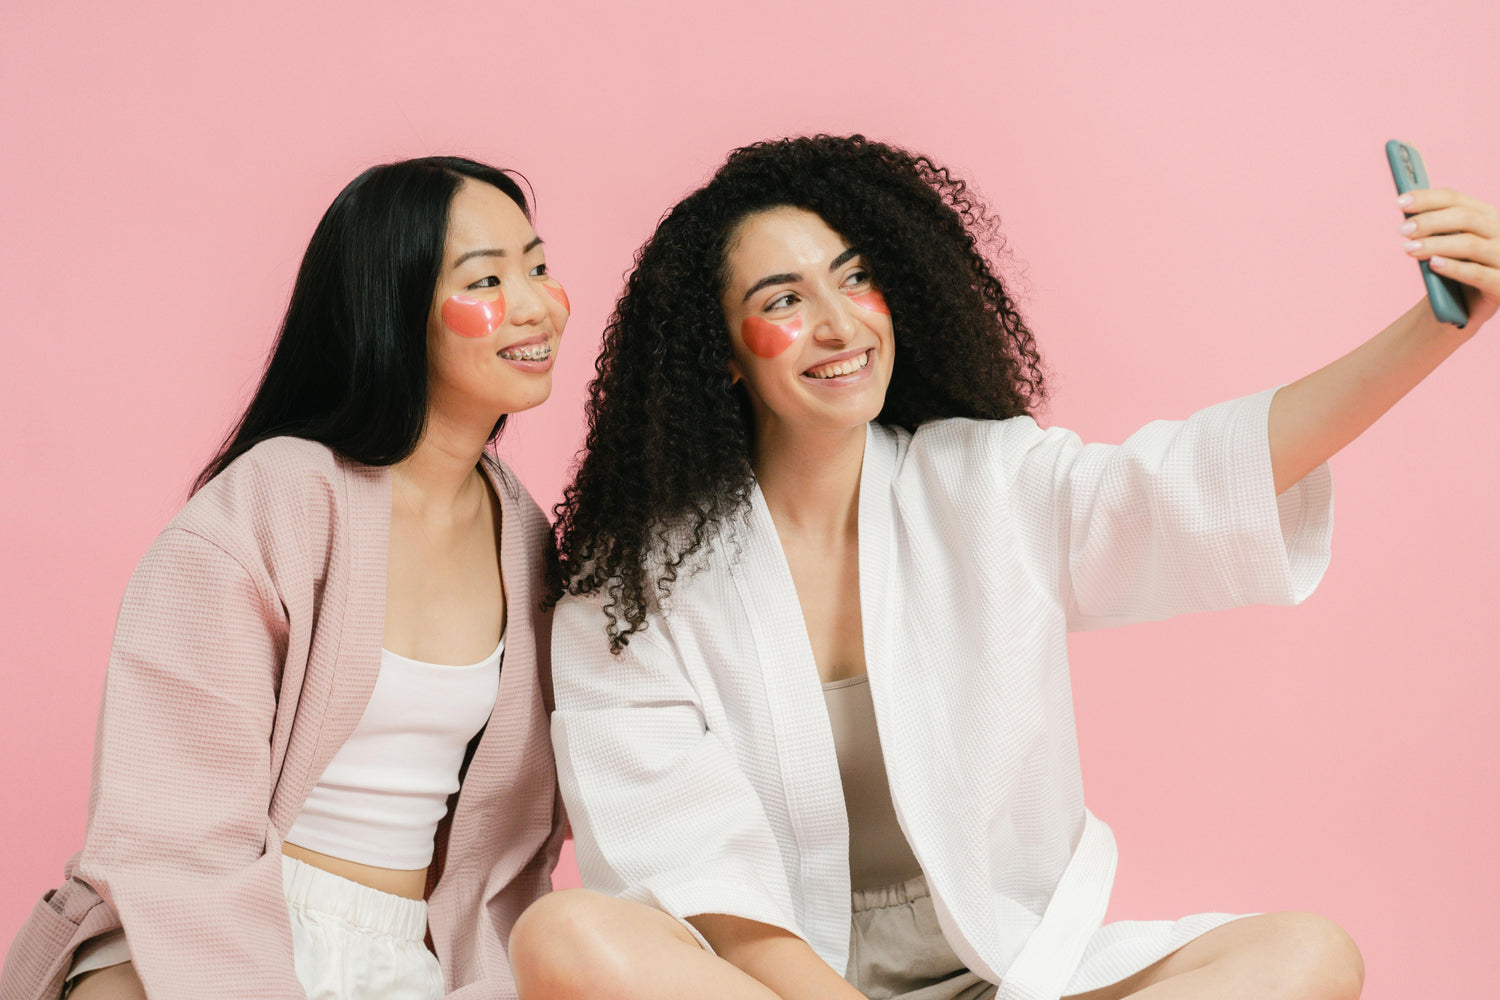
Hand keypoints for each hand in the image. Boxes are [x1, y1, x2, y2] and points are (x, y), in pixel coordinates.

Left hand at [1399, 187, 1499, 328]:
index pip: (1456, 200)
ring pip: (1470, 244)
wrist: (1464, 308)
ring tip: (1409, 249)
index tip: (1400, 202)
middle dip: (1430, 221)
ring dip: (1436, 245)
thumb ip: (1431, 231)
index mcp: (1484, 217)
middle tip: (1403, 230)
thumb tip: (1407, 217)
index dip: (1427, 199)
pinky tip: (1433, 264)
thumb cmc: (1451, 272)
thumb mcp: (1441, 248)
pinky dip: (1454, 268)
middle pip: (1466, 218)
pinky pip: (1477, 274)